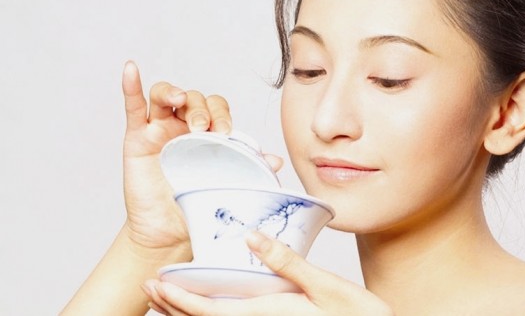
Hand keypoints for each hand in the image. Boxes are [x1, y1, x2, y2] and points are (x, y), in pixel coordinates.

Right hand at [120, 61, 233, 252]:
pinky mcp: (136, 138)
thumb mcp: (228, 186)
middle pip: (194, 98)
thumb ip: (250, 171)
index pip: (216, 106)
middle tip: (206, 129)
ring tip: (181, 101)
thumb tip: (276, 161)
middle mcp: (183, 127)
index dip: (222, 113)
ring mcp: (159, 130)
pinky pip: (133, 107)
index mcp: (208, 134)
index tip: (228, 132)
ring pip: (165, 95)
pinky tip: (131, 69)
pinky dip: (132, 86)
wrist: (171, 236)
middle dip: (202, 109)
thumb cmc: (200, 209)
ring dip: (175, 93)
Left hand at [143, 231, 392, 315]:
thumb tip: (251, 236)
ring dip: (188, 313)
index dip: (179, 300)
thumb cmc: (356, 314)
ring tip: (165, 298)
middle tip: (148, 289)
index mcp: (267, 314)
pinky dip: (212, 314)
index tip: (156, 285)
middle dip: (174, 307)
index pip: (211, 310)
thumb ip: (286, 263)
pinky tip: (211, 304)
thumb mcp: (325, 286)